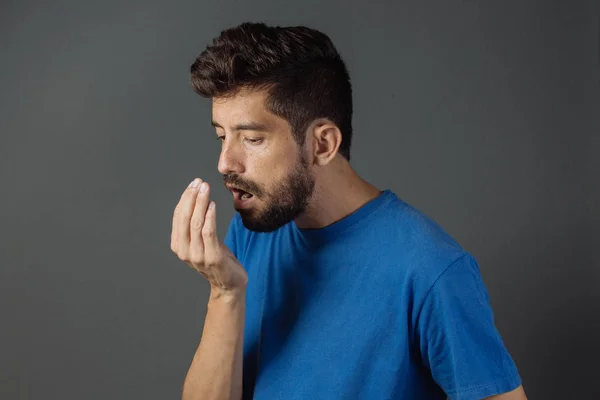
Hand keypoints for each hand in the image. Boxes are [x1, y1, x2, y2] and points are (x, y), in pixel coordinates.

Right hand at [171, 178, 247, 293]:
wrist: (229, 284)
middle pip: (185, 218)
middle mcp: (185, 252)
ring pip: (196, 223)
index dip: (185, 198)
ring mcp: (198, 256)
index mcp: (178, 246)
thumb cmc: (217, 259)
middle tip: (199, 182)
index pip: (178, 217)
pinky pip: (208, 233)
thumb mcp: (202, 242)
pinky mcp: (212, 258)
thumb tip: (194, 199)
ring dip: (200, 203)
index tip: (193, 184)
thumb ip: (195, 226)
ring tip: (206, 189)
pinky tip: (212, 205)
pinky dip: (209, 217)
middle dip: (191, 197)